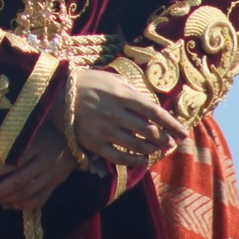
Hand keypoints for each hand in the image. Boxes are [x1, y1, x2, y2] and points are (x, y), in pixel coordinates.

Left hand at [0, 126, 73, 211]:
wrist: (78, 135)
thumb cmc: (47, 126)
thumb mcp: (32, 126)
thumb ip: (14, 137)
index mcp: (37, 144)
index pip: (11, 162)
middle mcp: (45, 161)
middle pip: (17, 181)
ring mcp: (52, 174)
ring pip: (26, 192)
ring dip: (5, 200)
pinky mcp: (56, 183)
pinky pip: (39, 199)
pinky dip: (22, 205)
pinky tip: (6, 205)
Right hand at [72, 69, 189, 167]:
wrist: (56, 93)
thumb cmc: (88, 83)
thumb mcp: (112, 79)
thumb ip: (133, 92)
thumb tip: (153, 107)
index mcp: (121, 95)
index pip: (154, 112)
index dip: (172, 124)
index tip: (183, 133)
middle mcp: (114, 113)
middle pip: (148, 131)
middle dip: (164, 139)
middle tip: (171, 143)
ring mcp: (104, 130)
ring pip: (136, 145)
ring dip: (152, 149)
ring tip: (158, 150)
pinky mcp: (94, 143)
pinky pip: (119, 157)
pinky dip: (134, 160)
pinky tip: (142, 159)